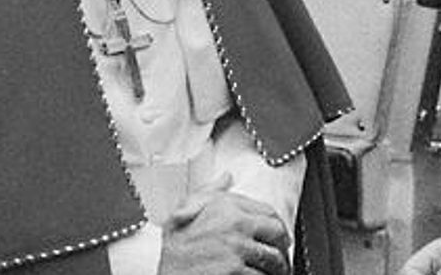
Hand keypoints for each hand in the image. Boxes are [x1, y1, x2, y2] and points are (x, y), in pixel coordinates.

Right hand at [161, 178, 289, 274]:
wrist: (158, 269)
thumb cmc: (173, 245)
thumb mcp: (185, 210)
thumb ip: (209, 192)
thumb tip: (226, 176)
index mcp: (227, 206)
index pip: (270, 213)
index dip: (278, 229)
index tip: (279, 240)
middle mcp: (235, 224)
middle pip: (278, 235)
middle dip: (282, 250)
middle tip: (281, 261)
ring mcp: (237, 249)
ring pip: (273, 261)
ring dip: (275, 271)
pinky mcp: (236, 271)